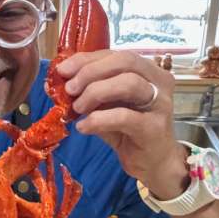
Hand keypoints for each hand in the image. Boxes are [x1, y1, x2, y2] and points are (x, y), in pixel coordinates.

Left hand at [56, 51, 188, 199]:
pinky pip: (124, 116)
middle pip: (125, 61)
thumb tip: (58, 82)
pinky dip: (98, 119)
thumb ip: (88, 91)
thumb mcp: (106, 105)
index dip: (86, 59)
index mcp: (147, 70)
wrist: (152, 163)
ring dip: (95, 92)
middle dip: (90, 72)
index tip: (63, 70)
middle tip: (69, 88)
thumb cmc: (128, 130)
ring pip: (128, 83)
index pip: (114, 54)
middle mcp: (158, 81)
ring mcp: (160, 103)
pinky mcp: (154, 128)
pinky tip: (84, 127)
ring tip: (77, 108)